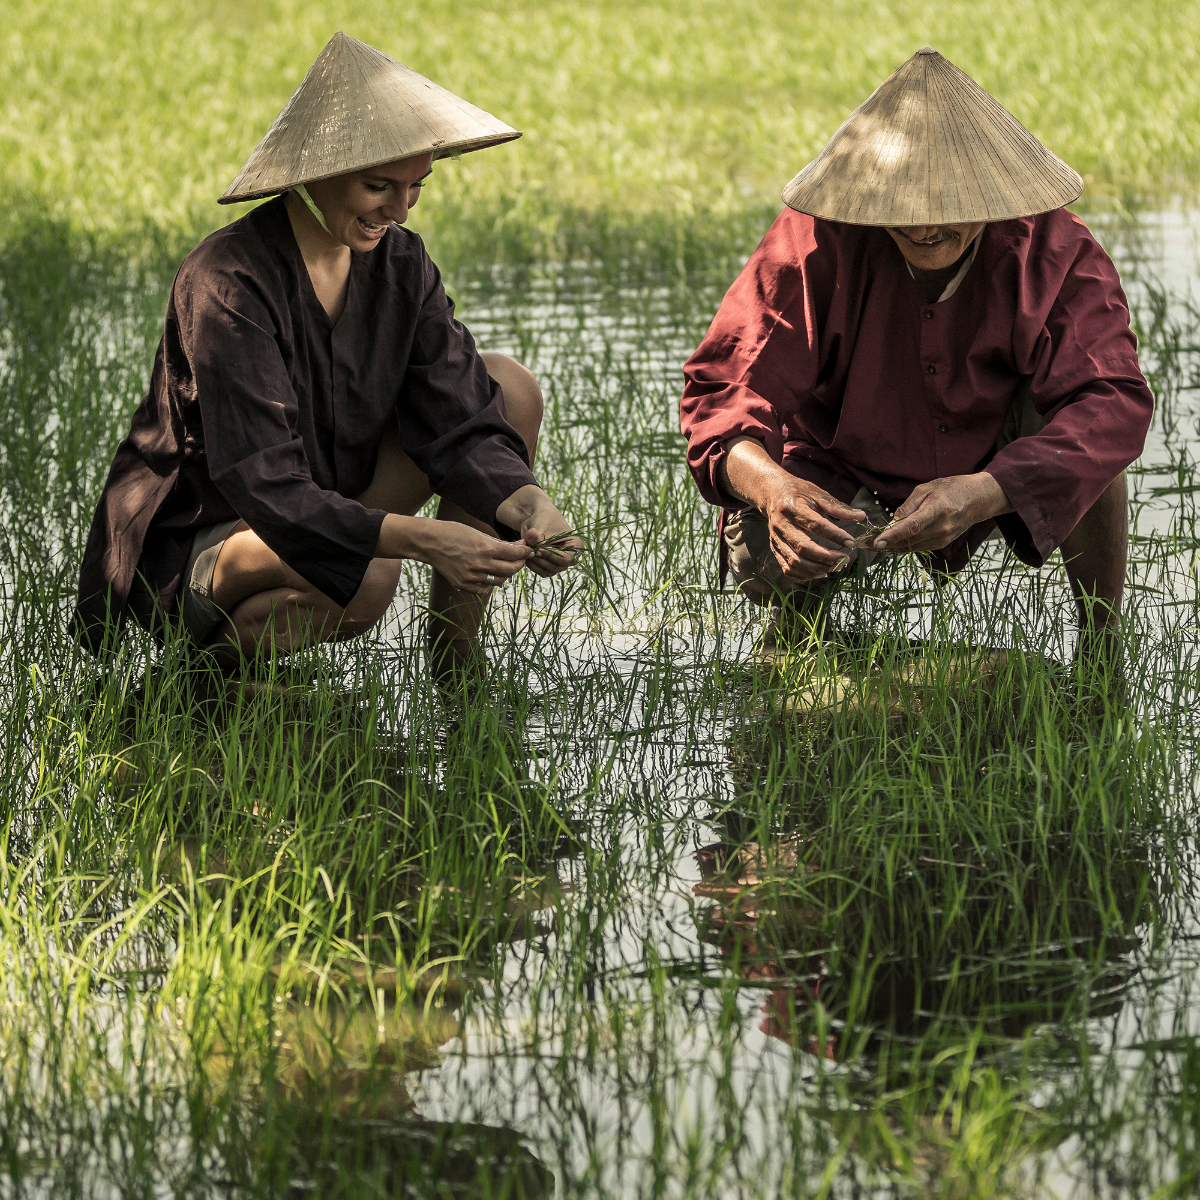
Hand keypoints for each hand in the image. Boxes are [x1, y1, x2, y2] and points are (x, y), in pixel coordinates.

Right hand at [419, 520, 531, 593]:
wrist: (429, 542)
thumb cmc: (453, 532)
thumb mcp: (478, 533)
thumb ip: (498, 543)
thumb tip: (518, 547)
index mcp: (485, 547)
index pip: (515, 554)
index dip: (525, 552)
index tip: (529, 551)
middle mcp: (479, 563)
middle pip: (510, 569)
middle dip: (519, 564)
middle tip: (520, 560)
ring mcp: (470, 576)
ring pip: (499, 581)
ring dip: (506, 574)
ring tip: (505, 567)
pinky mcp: (462, 584)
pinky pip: (484, 589)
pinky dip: (491, 583)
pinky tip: (491, 576)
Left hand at [496, 485, 580, 578]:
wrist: (538, 519)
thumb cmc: (544, 519)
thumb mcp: (541, 525)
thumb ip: (536, 535)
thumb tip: (530, 536)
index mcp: (576, 546)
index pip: (565, 558)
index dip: (550, 556)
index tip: (537, 550)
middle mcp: (571, 558)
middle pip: (556, 567)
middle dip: (540, 559)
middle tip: (527, 549)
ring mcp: (561, 564)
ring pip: (548, 571)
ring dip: (535, 562)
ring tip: (526, 549)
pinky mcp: (551, 567)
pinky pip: (542, 572)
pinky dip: (533, 565)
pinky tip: (526, 555)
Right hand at [763, 478, 864, 580]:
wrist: (773, 494)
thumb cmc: (799, 493)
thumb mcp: (818, 494)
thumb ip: (838, 508)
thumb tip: (860, 517)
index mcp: (792, 508)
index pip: (816, 525)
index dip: (835, 535)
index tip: (851, 542)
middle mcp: (781, 525)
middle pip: (803, 548)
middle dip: (827, 557)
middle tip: (845, 558)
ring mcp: (776, 539)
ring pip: (795, 561)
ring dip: (817, 568)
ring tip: (835, 566)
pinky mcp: (774, 548)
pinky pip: (788, 568)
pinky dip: (805, 575)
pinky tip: (821, 572)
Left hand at [872, 472, 1010, 554]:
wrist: (978, 500)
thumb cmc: (951, 489)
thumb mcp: (927, 489)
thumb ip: (908, 506)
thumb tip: (892, 522)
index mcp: (937, 510)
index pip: (911, 526)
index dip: (892, 536)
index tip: (877, 542)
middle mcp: (941, 528)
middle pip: (908, 540)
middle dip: (884, 543)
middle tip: (864, 543)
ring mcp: (942, 539)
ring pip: (910, 547)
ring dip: (890, 547)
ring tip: (871, 545)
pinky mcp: (941, 544)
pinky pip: (917, 548)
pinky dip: (902, 546)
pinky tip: (889, 544)